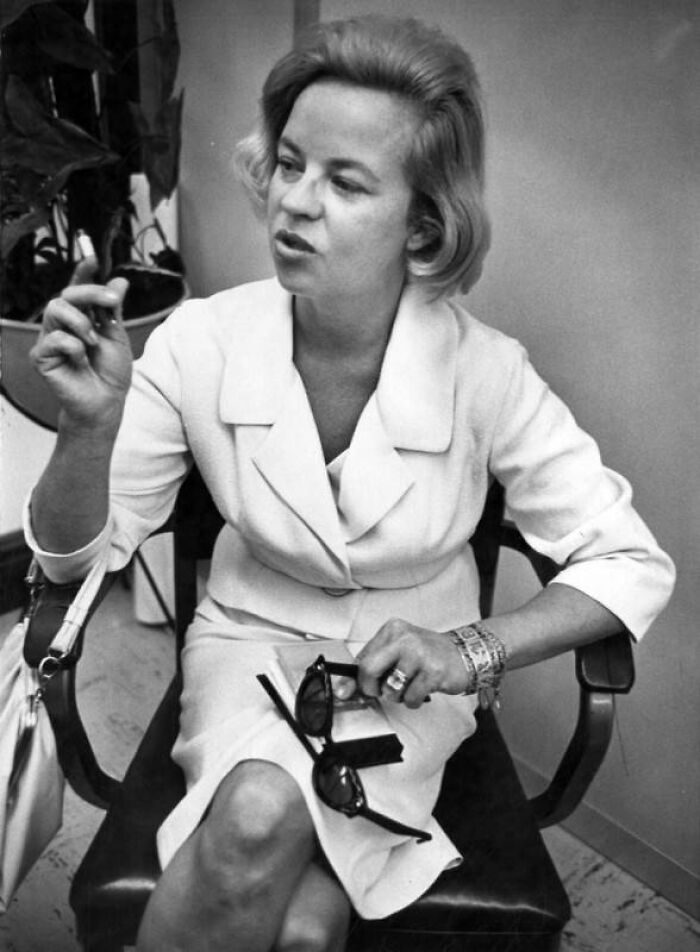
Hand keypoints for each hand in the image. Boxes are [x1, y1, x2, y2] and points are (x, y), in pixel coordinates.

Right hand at [30, 257, 131, 430]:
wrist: (106, 402)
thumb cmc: (110, 372)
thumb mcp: (117, 336)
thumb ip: (114, 310)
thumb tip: (120, 281)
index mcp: (81, 317)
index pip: (78, 289)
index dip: (83, 272)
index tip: (92, 258)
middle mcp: (62, 325)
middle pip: (66, 294)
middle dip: (91, 293)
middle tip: (113, 302)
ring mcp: (49, 339)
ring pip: (56, 309)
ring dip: (82, 323)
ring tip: (94, 342)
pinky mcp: (41, 357)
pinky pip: (54, 338)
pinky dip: (74, 347)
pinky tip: (80, 360)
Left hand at [355, 619, 467, 708]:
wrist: (462, 654)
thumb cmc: (425, 655)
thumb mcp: (397, 654)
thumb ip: (371, 669)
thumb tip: (342, 690)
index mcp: (391, 630)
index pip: (362, 659)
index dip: (355, 681)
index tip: (347, 693)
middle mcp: (404, 638)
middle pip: (368, 670)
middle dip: (372, 689)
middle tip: (384, 691)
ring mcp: (419, 653)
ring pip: (391, 689)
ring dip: (399, 696)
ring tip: (412, 685)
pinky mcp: (433, 671)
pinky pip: (410, 699)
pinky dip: (414, 701)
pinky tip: (423, 689)